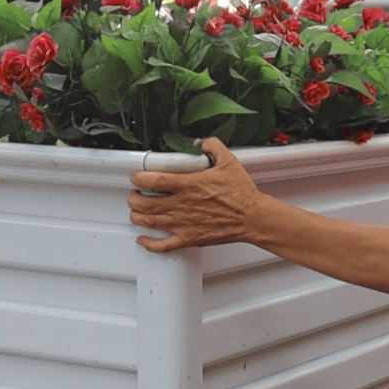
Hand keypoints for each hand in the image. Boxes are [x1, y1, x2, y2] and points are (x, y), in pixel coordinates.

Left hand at [128, 138, 264, 252]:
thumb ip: (213, 146)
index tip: (137, 177)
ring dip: (137, 216)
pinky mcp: (190, 238)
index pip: (153, 180)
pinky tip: (144, 239)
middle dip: (134, 198)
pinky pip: (163, 245)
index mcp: (189, 184)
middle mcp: (182, 205)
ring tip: (137, 212)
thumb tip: (201, 142)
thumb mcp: (229, 162)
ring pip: (149, 222)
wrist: (253, 217)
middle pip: (144, 203)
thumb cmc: (242, 194)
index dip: (139, 178)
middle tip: (135, 195)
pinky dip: (149, 243)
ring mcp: (184, 223)